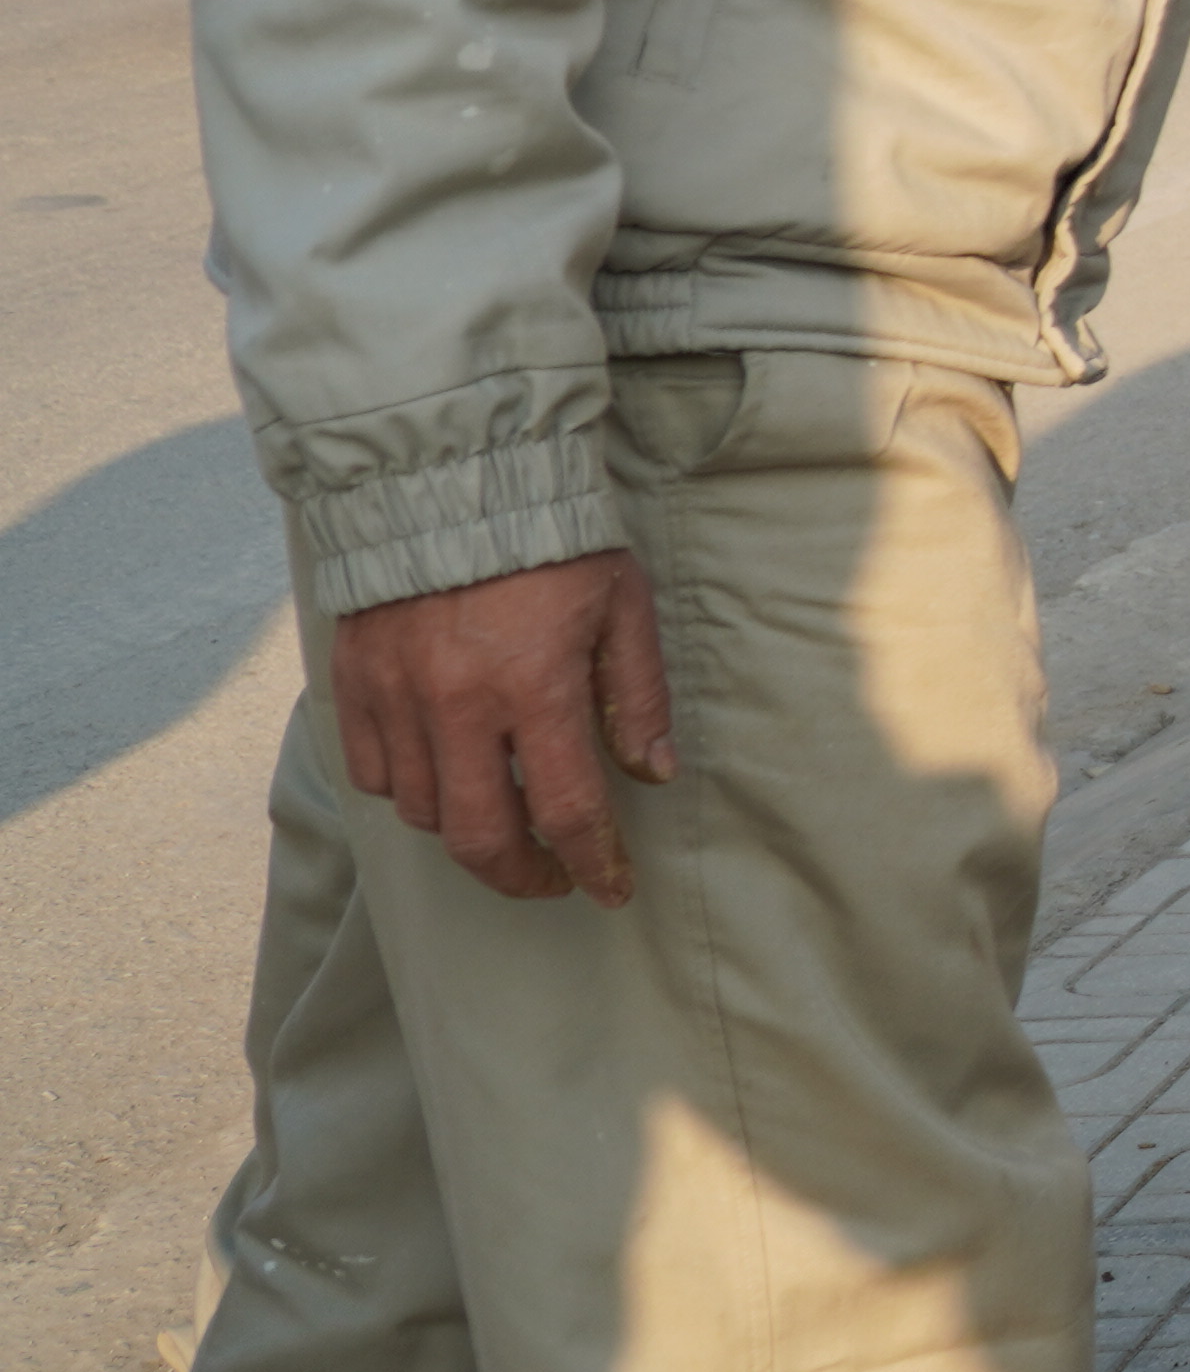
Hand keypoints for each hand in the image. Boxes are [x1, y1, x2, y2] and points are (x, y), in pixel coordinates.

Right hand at [329, 552, 676, 903]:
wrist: (452, 483)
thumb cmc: (554, 544)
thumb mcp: (623, 607)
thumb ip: (638, 695)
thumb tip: (653, 772)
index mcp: (535, 688)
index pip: (568, 809)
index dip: (594, 862)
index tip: (612, 888)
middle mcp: (457, 707)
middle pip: (480, 837)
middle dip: (522, 874)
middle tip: (553, 876)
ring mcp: (397, 700)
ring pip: (422, 813)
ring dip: (467, 831)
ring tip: (506, 820)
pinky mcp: (353, 686)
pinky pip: (372, 774)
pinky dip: (408, 792)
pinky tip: (443, 778)